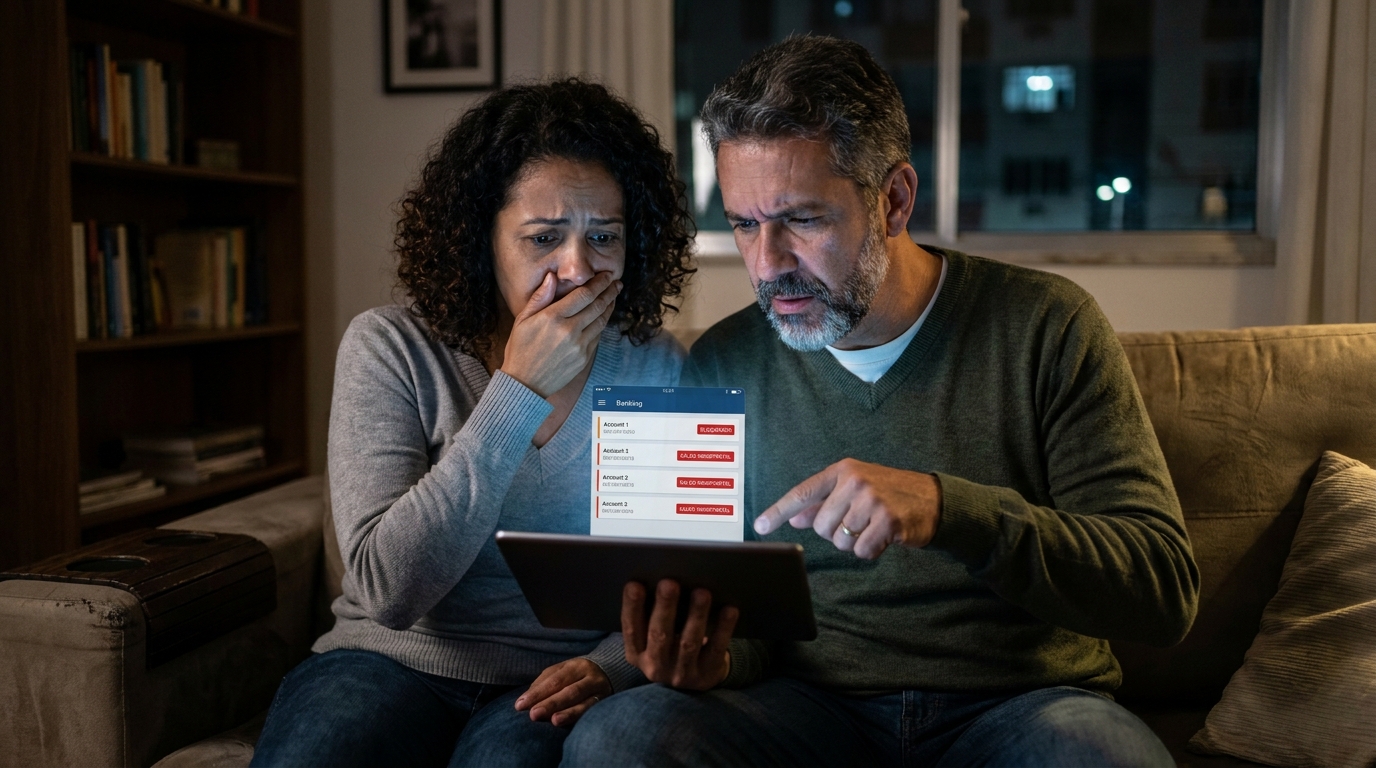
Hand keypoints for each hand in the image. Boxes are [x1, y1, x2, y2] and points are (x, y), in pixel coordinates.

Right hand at [500, 271, 620, 396]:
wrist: (525, 383)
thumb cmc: (520, 349)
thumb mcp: (522, 320)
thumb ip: (540, 297)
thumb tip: (552, 276)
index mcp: (553, 318)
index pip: (584, 295)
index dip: (598, 283)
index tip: (606, 275)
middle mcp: (569, 331)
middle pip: (597, 305)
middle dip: (610, 291)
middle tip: (616, 282)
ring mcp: (579, 346)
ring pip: (601, 321)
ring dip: (609, 306)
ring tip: (613, 296)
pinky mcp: (584, 358)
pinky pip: (598, 336)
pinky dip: (602, 323)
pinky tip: (602, 316)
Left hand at [514, 657, 611, 726]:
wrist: (611, 672)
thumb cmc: (577, 675)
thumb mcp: (561, 672)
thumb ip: (544, 683)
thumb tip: (525, 700)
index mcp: (574, 666)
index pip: (554, 680)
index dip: (537, 693)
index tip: (520, 705)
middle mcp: (589, 677)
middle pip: (569, 691)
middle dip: (551, 703)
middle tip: (534, 714)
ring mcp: (600, 691)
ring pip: (584, 702)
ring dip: (568, 713)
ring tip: (554, 721)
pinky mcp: (606, 703)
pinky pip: (592, 712)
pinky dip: (580, 718)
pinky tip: (570, 725)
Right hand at [622, 580, 736, 689]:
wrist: (694, 680)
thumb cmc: (670, 646)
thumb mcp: (651, 638)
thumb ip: (650, 617)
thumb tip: (656, 578)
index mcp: (637, 653)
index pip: (631, 629)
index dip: (631, 607)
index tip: (634, 584)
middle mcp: (656, 666)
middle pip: (660, 635)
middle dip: (665, 607)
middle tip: (669, 583)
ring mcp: (682, 674)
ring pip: (689, 642)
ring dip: (696, 615)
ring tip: (701, 593)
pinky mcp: (707, 675)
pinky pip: (716, 649)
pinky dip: (723, 629)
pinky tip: (729, 610)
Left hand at [753, 459, 942, 558]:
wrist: (932, 498)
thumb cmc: (888, 493)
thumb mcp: (853, 490)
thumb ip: (823, 503)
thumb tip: (794, 518)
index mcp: (842, 471)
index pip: (803, 493)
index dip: (778, 511)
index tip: (760, 526)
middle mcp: (854, 482)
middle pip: (821, 526)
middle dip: (836, 533)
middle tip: (858, 522)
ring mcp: (872, 500)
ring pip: (840, 541)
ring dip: (855, 542)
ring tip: (873, 527)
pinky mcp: (888, 520)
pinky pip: (861, 551)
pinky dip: (871, 550)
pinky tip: (884, 537)